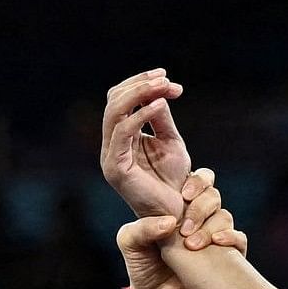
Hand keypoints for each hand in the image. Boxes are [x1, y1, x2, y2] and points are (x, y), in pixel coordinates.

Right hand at [97, 68, 190, 217]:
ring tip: (165, 85)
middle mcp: (110, 146)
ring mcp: (110, 157)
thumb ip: (160, 117)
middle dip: (140, 85)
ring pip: (114, 112)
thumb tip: (158, 90)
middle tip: (166, 79)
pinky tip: (160, 104)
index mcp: (120, 138)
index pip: (119, 100)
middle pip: (113, 101)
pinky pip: (123, 132)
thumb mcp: (170, 140)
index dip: (140, 83)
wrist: (176, 212)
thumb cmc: (174, 180)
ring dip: (140, 93)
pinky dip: (141, 114)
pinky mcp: (116, 168)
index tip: (166, 77)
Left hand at [118, 169, 247, 288]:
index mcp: (177, 207)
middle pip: (213, 195)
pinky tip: (216, 243)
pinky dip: (231, 238)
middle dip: (201, 206)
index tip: (185, 194)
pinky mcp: (225, 255)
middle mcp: (198, 218)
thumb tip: (170, 223)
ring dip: (209, 228)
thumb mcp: (130, 243)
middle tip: (184, 228)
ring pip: (224, 216)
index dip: (197, 181)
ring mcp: (212, 235)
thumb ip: (141, 228)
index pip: (197, 181)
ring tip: (190, 245)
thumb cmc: (142, 266)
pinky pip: (239, 239)